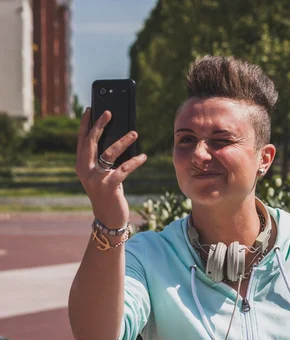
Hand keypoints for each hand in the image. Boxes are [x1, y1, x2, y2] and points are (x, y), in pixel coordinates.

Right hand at [75, 108, 146, 227]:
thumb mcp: (104, 174)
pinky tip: (143, 157)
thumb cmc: (109, 192)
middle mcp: (84, 170)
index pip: (82, 140)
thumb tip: (118, 138)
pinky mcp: (108, 186)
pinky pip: (124, 169)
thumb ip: (105, 159)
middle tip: (109, 112)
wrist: (108, 217)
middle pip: (91, 142)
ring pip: (108, 153)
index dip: (86, 124)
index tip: (91, 109)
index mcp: (81, 165)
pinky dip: (135, 161)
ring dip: (123, 141)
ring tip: (135, 133)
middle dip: (99, 125)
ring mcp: (95, 179)